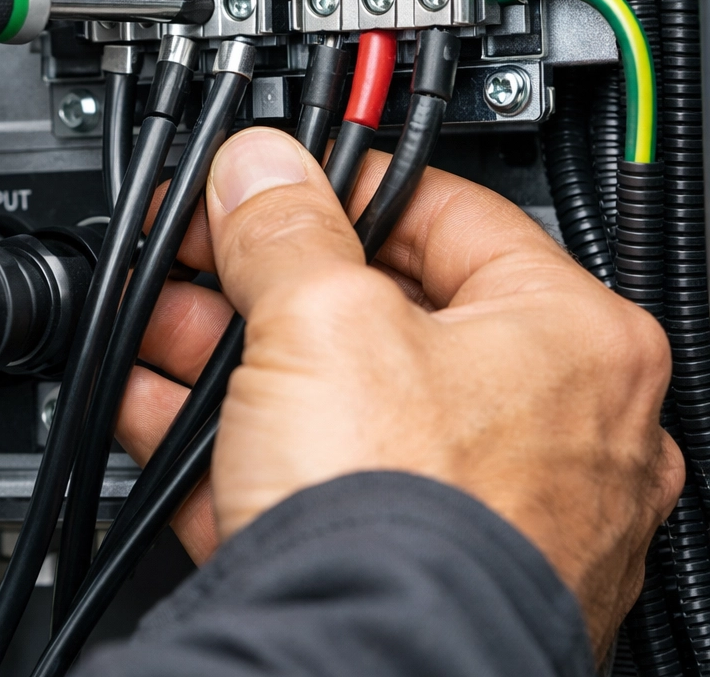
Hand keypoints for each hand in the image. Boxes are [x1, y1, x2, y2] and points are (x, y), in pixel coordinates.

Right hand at [116, 126, 683, 656]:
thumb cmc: (406, 523)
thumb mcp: (322, 322)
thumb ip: (285, 228)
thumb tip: (261, 170)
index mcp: (570, 342)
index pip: (450, 214)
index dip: (347, 185)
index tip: (280, 182)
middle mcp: (546, 426)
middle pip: (376, 310)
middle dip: (263, 276)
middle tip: (203, 251)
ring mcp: (472, 500)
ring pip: (329, 394)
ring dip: (229, 353)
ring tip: (157, 324)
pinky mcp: (400, 558)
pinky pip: (309, 470)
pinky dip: (233, 436)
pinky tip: (160, 408)